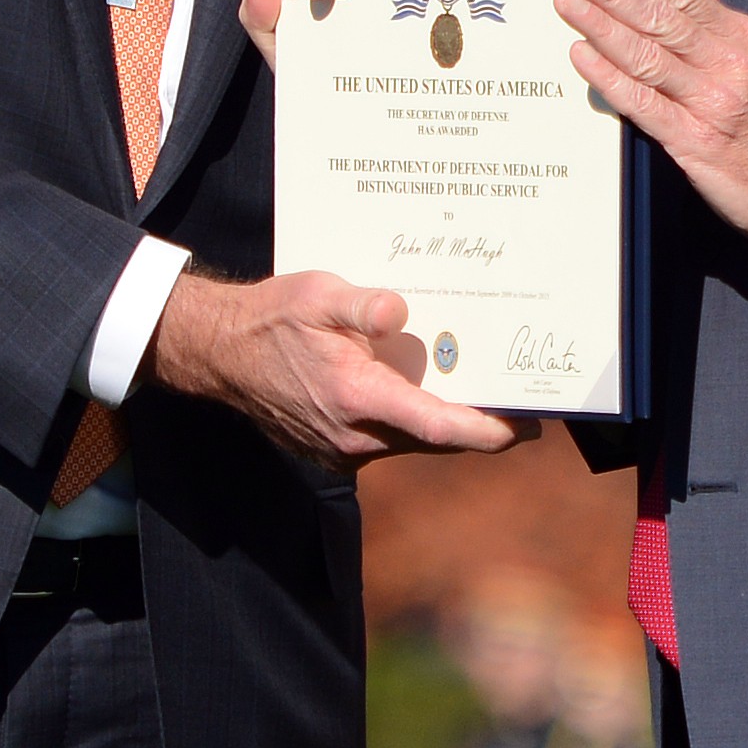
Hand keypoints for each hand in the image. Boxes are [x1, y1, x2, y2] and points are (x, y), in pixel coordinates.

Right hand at [144, 266, 529, 464]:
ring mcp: (344, 451)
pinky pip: (389, 442)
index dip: (489, 429)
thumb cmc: (271, 319)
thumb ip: (361, 304)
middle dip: (481, 422)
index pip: (439, 426)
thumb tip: (400, 311)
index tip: (528, 423)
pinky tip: (421, 392)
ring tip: (478, 388)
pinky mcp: (335, 453)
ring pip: (414, 442)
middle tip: (522, 399)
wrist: (219, 354)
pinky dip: (412, 422)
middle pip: (438, 438)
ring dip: (445, 420)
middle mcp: (355, 436)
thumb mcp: (316, 294)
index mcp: (357, 397)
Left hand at [555, 0, 747, 256]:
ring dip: (599, 24)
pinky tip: (581, 55)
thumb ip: (714, 43)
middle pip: (658, 18)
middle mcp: (729, 63)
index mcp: (745, 39)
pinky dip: (607, 76)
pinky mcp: (695, 140)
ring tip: (566, 1)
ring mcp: (712, 101)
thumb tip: (662, 14)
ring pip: (645, 53)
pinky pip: (642, 101)